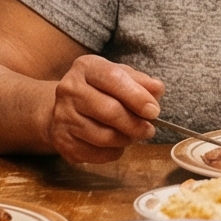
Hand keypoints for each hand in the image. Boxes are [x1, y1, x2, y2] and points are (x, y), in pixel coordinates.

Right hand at [45, 54, 162, 163]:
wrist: (66, 108)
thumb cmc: (98, 90)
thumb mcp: (119, 76)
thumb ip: (140, 82)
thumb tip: (157, 89)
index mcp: (86, 67)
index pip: (113, 78)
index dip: (137, 96)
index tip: (154, 111)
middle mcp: (69, 89)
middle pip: (109, 111)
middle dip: (135, 124)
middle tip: (149, 130)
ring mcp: (63, 116)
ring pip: (103, 136)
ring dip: (126, 140)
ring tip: (133, 136)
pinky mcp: (63, 141)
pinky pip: (96, 153)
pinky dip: (113, 152)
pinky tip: (116, 144)